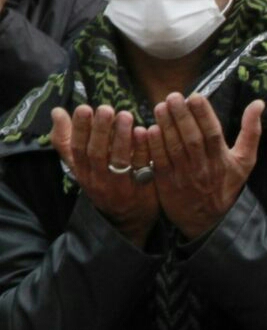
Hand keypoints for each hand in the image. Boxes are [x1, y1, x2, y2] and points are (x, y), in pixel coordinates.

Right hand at [50, 104, 157, 246]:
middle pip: (96, 154)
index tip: (84, 108)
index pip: (76, 149)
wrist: (126, 220)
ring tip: (126, 116)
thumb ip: (67, 141)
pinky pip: (143, 167)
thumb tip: (57, 112)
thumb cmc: (102, 183)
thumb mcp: (80, 167)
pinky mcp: (143, 188)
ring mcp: (121, 185)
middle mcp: (99, 179)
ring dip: (122, 137)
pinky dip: (143, 149)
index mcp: (83, 171)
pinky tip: (145, 132)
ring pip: (119, 160)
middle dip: (100, 130)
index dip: (80, 130)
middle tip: (106, 109)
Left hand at [145, 94, 263, 240]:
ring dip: (166, 126)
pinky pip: (160, 162)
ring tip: (160, 106)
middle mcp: (204, 167)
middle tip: (173, 97)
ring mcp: (184, 175)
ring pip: (174, 148)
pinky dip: (155, 146)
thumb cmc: (227, 184)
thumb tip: (259, 103)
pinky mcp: (167, 183)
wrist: (209, 220)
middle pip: (192, 138)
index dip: (204, 115)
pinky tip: (150, 129)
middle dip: (182, 116)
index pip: (213, 133)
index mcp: (223, 159)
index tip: (195, 96)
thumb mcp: (245, 160)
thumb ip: (251, 131)